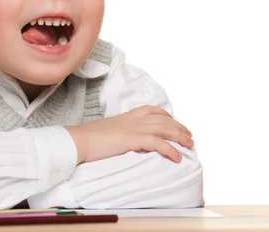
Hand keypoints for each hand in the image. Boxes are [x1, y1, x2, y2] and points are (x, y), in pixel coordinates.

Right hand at [64, 105, 193, 164]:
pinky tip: (177, 157)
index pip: (151, 110)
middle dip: (179, 127)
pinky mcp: (132, 139)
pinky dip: (170, 150)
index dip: (166, 116)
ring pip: (164, 129)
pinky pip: (157, 143)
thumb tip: (123, 141)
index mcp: (126, 116)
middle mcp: (133, 119)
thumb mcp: (107, 132)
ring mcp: (133, 128)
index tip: (174, 122)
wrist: (78, 141)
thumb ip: (119, 133)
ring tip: (190, 145)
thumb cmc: (87, 140)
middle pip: (163, 120)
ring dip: (180, 137)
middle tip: (189, 136)